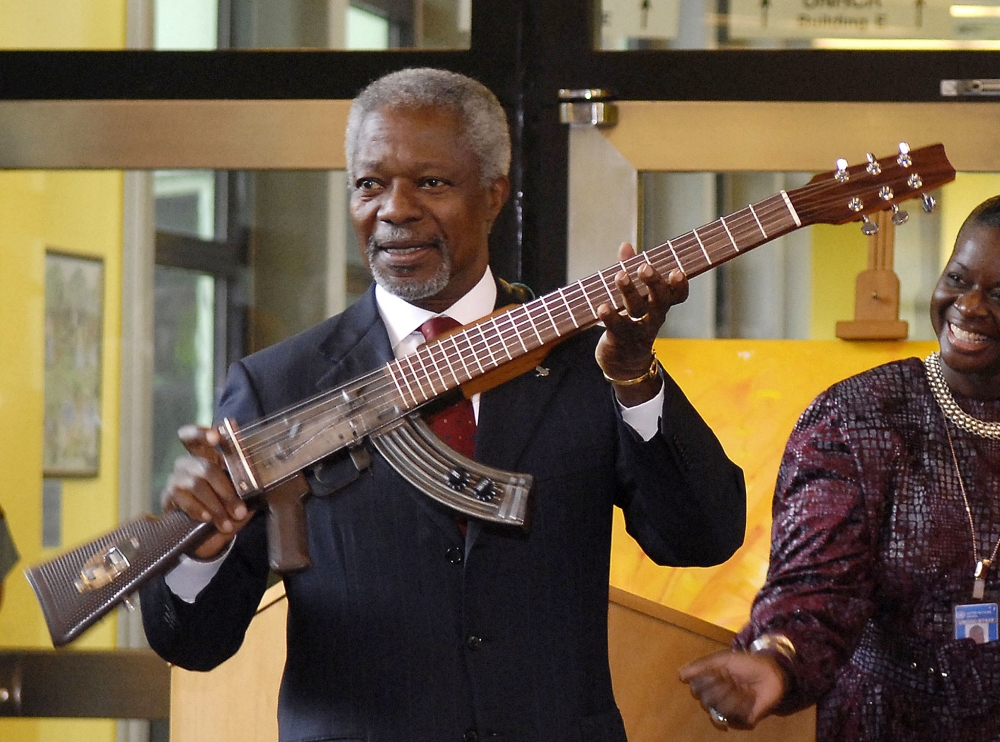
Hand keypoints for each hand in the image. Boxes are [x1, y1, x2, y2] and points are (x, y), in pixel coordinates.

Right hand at [162, 424, 252, 559]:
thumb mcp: (237, 493)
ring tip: (227, 523)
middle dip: (225, 490)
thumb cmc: (224, 504)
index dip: (202, 434)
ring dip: (215, 506)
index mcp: (207, 455)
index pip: (197, 438)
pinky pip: (184, 500)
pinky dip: (198, 510)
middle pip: (205, 467)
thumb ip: (245, 485)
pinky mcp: (169, 495)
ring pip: (197, 484)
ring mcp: (177, 477)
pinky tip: (207, 519)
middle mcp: (189, 462)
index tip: (216, 437)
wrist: (201, 531)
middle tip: (239, 511)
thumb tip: (261, 486)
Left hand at [595, 242, 688, 406]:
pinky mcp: (619, 339)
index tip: (678, 270)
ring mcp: (637, 329)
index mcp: (660, 305)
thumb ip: (629, 270)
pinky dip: (610, 316)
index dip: (679, 285)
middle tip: (645, 267)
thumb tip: (625, 246)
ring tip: (620, 275)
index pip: (677, 295)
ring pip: (637, 310)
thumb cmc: (631, 322)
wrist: (623, 363)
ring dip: (629, 291)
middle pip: (660, 299)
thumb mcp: (633, 296)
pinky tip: (602, 306)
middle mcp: (653, 317)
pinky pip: (616, 327)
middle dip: (654, 282)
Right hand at [678, 649, 786, 729]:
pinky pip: (734, 720)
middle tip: (733, 679)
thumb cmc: (747, 663)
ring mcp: (731, 711)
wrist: (773, 672)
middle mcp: (717, 700)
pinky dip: (743, 706)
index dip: (707, 681)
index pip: (696, 691)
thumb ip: (701, 666)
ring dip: (734, 696)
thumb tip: (679, 674)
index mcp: (710, 684)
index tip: (719, 671)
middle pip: (706, 702)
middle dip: (721, 688)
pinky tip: (750, 698)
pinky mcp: (744, 721)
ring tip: (744, 688)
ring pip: (720, 711)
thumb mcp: (722, 659)